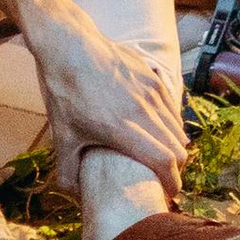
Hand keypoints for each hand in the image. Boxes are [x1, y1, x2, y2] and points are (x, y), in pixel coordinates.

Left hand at [22, 8, 186, 190]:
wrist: (68, 44)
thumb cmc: (65, 91)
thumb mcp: (61, 134)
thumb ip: (67, 170)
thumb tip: (75, 195)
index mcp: (124, 129)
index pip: (164, 162)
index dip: (173, 182)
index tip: (169, 193)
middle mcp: (144, 110)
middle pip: (178, 148)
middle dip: (176, 168)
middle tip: (165, 178)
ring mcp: (151, 90)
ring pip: (178, 127)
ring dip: (175, 145)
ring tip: (163, 156)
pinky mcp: (152, 76)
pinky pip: (172, 107)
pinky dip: (171, 123)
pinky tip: (159, 128)